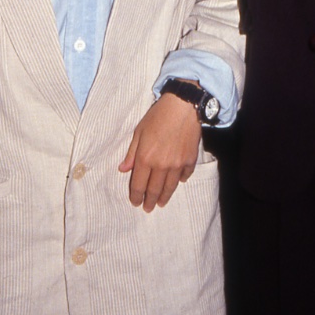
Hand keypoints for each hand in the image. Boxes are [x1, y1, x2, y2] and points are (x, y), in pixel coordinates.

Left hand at [118, 93, 201, 212]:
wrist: (183, 106)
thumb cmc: (157, 116)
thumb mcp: (139, 132)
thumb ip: (132, 153)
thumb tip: (123, 169)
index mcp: (145, 158)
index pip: (139, 184)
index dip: (136, 196)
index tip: (135, 203)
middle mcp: (161, 165)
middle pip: (154, 189)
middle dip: (150, 201)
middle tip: (148, 208)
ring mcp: (177, 164)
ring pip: (170, 187)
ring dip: (165, 196)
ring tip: (161, 203)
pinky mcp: (190, 160)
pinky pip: (185, 175)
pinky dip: (181, 180)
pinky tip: (178, 182)